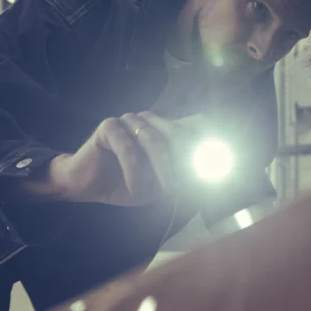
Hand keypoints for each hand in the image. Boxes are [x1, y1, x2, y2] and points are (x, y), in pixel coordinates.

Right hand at [22, 113, 204, 205]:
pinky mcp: (108, 127)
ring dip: (162, 169)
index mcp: (164, 130)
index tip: (224, 154)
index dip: (211, 135)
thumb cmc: (125, 183)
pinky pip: (127, 149)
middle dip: (187, 159)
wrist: (86, 185)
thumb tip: (206, 177)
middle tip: (192, 181)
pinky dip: (134, 172)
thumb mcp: (158, 185)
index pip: (195, 123)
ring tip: (166, 189)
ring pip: (154, 141)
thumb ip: (178, 178)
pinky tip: (136, 189)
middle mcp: (149, 121)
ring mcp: (129, 121)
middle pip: (177, 132)